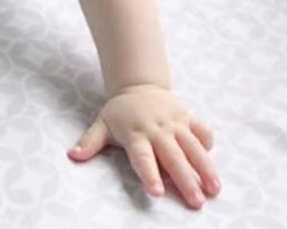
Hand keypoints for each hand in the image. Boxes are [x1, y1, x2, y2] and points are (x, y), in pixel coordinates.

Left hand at [67, 84, 220, 208]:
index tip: (157, 192)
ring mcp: (174, 122)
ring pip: (192, 147)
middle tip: (196, 202)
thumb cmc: (120, 112)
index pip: (142, 157)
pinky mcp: (187, 117)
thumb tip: (72, 156)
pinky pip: (202, 130)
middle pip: (172, 156)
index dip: (149, 174)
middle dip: (185, 179)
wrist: (137, 84)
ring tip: (214, 190)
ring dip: (205, 168)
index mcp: (135, 133)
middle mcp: (156, 129)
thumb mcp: (102, 124)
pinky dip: (208, 144)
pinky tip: (213, 162)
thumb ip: (90, 142)